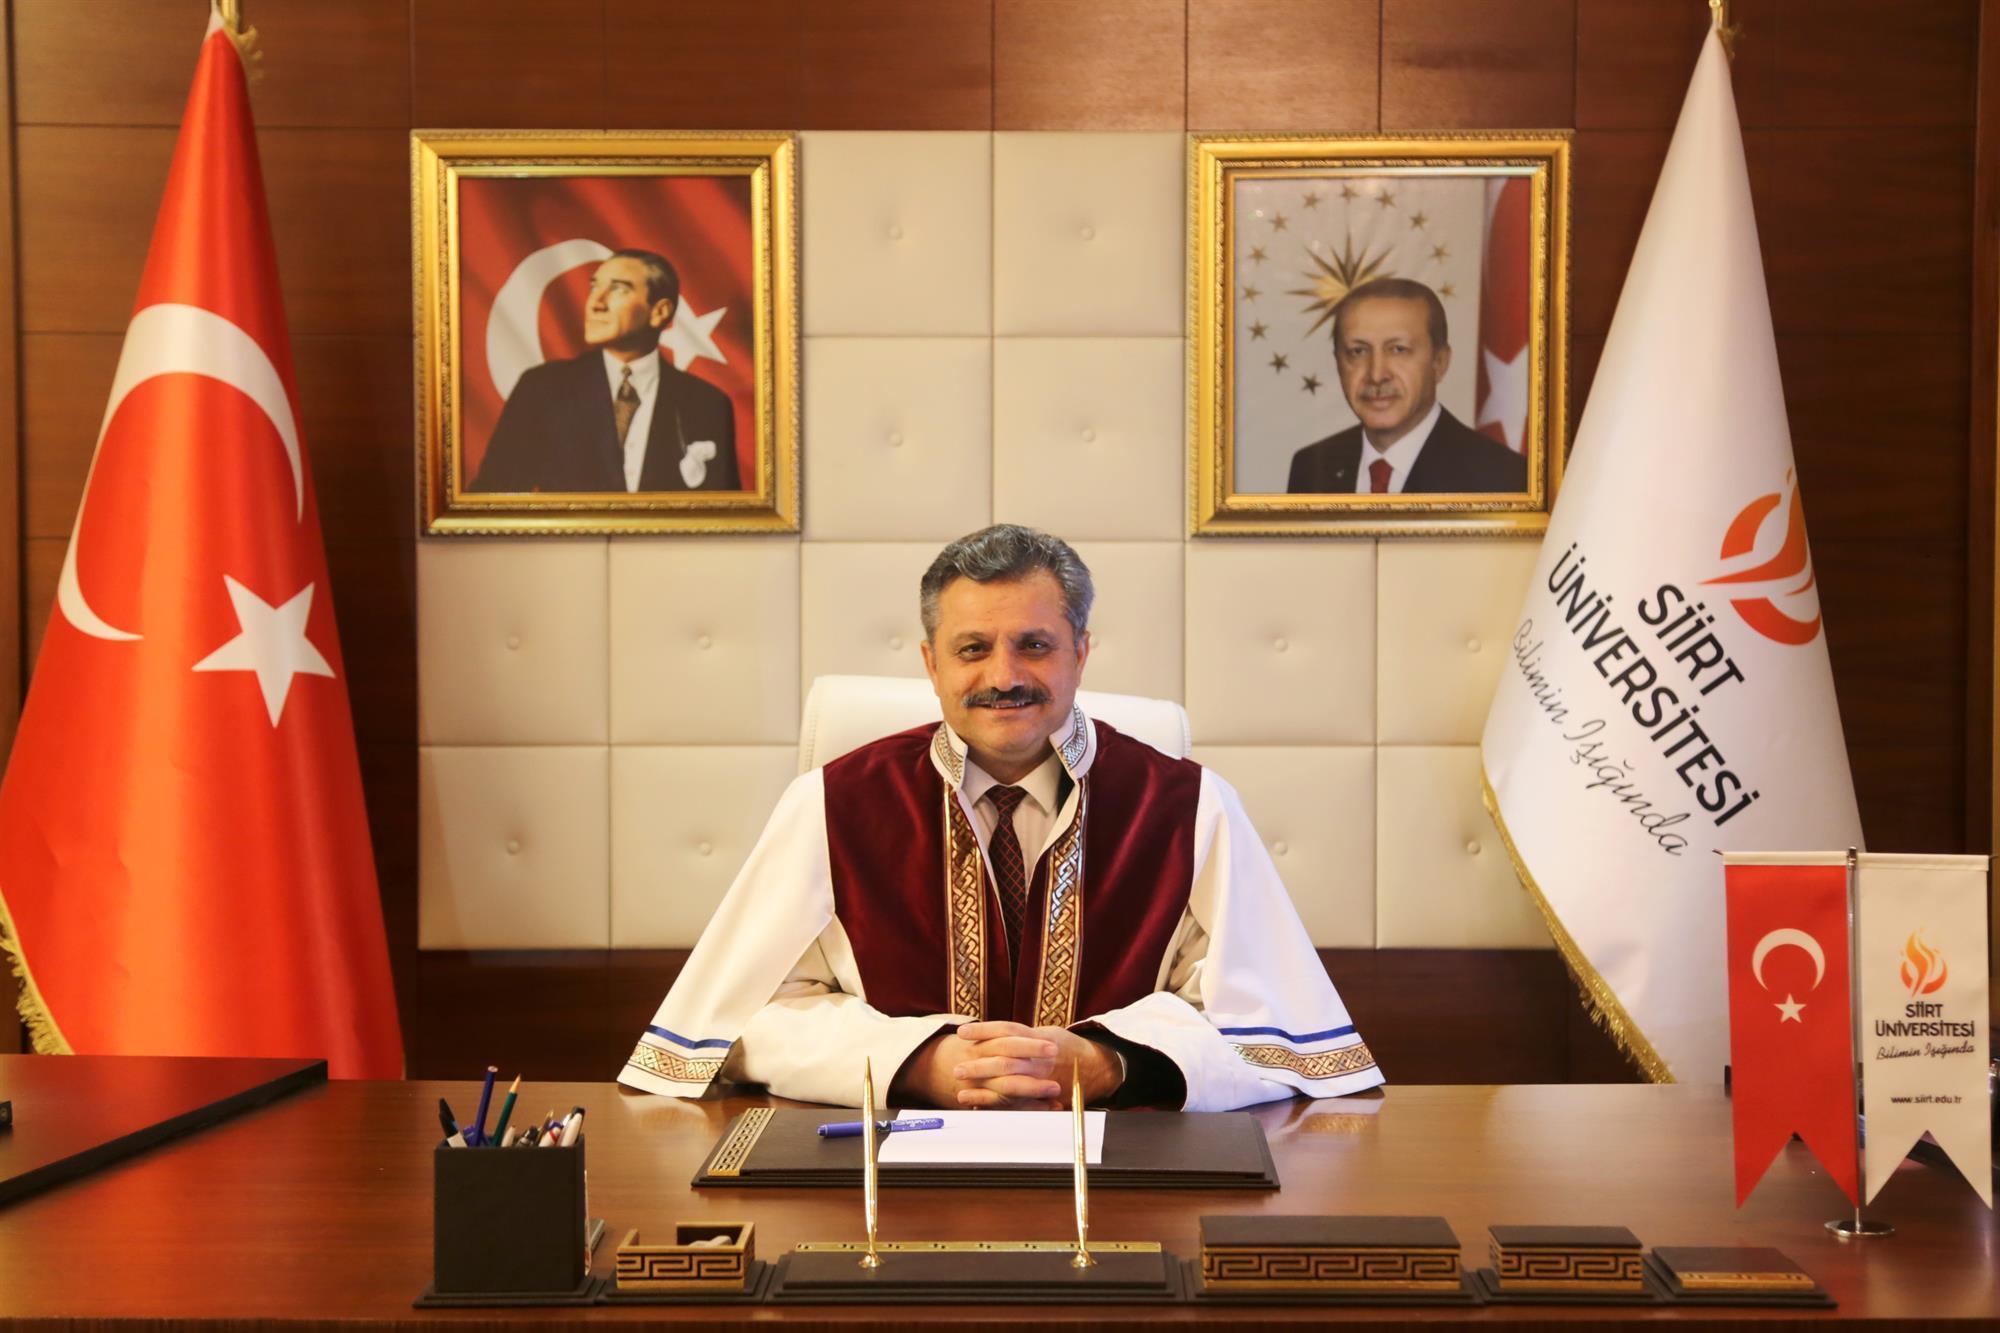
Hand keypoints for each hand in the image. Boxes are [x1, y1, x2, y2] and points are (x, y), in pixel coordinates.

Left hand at [910, 1021, 1125, 1109]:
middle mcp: (1041, 1059)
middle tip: (957, 1069)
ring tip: (961, 1092)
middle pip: (1004, 1060)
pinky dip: (997, 1106)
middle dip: (979, 1065)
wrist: (1097, 1068)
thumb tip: (992, 1034)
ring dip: (983, 1090)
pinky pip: (1018, 1104)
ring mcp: (1043, 1080)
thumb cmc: (1068, 1048)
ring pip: (1009, 1085)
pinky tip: (978, 1107)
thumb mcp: (1048, 1032)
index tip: (961, 1032)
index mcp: (1040, 1038)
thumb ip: (1022, 1035)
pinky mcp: (1045, 1098)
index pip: (1008, 1030)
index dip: (983, 1030)